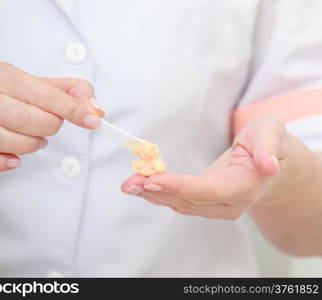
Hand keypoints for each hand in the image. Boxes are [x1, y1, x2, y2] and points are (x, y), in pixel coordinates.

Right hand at [0, 62, 103, 172]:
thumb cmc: (2, 96)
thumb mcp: (34, 85)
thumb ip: (69, 92)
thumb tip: (94, 108)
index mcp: (2, 76)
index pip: (45, 95)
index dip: (73, 109)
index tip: (93, 120)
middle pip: (25, 119)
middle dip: (48, 129)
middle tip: (50, 128)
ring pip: (4, 141)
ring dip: (28, 146)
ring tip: (34, 140)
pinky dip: (0, 164)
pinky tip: (13, 159)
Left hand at [121, 117, 289, 219]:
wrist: (271, 164)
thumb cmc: (268, 144)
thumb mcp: (272, 135)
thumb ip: (269, 149)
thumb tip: (269, 166)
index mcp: (244, 187)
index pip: (209, 191)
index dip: (180, 187)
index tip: (153, 180)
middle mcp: (228, 204)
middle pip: (188, 201)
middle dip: (157, 192)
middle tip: (130, 182)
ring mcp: (215, 206)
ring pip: (180, 204)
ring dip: (152, 195)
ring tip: (128, 184)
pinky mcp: (204, 202)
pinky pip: (178, 201)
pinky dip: (157, 194)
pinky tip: (140, 186)